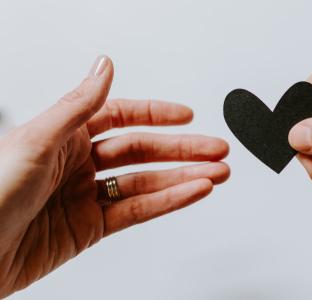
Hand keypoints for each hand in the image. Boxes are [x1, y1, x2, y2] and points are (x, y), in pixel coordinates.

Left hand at [0, 56, 229, 296]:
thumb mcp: (34, 141)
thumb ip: (78, 105)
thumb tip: (104, 66)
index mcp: (61, 136)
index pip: (119, 117)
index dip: (155, 114)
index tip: (186, 115)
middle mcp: (76, 164)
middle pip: (141, 151)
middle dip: (182, 149)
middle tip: (216, 149)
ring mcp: (86, 197)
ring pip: (146, 182)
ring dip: (184, 177)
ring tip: (217, 172)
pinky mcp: (90, 229)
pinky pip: (138, 211)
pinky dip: (169, 201)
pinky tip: (193, 191)